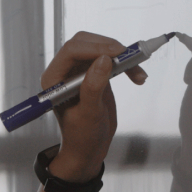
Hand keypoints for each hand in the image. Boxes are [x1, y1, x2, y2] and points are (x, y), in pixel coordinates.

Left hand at [40, 31, 144, 181]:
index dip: (95, 48)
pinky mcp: (94, 73)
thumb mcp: (88, 114)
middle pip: (85, 43)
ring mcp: (79, 71)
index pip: (71, 51)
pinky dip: (126, 64)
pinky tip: (138, 76)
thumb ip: (93, 87)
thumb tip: (103, 60)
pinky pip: (110, 59)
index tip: (118, 54)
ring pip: (100, 48)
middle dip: (109, 47)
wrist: (89, 148)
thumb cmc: (82, 136)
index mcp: (54, 79)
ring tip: (138, 72)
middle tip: (130, 58)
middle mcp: (64, 71)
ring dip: (121, 56)